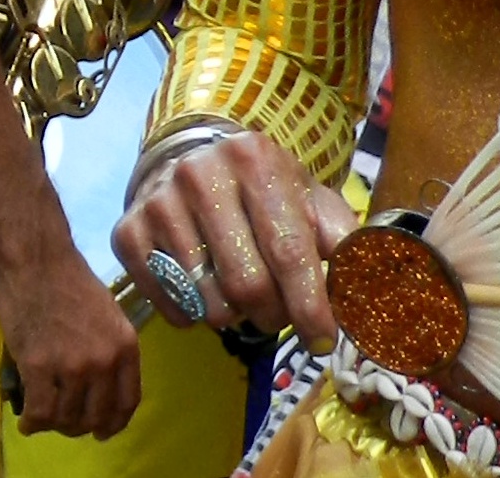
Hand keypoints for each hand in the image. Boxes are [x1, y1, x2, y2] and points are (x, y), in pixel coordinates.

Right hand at [0, 208, 141, 437]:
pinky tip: (27, 422)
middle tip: (64, 423)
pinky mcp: (38, 365)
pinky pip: (40, 410)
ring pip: (66, 417)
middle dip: (80, 426)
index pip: (127, 402)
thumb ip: (109, 349)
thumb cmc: (67, 278)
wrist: (35, 257)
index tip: (102, 431)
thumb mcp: (107, 313)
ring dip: (54, 423)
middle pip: (96, 415)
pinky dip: (33, 422)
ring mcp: (72, 365)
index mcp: (125, 346)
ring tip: (42, 418)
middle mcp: (104, 361)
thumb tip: (99, 385)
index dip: (114, 423)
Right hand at [113, 130, 354, 342]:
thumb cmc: (262, 191)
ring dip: (236, 316)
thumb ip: (345, 241)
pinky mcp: (127, 232)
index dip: (310, 306)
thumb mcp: (309, 200)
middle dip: (273, 315)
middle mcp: (200, 175)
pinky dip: (195, 315)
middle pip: (248, 285)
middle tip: (278, 313)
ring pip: (209, 303)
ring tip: (241, 293)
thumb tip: (372, 292)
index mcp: (254, 159)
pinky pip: (172, 306)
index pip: (288, 251)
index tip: (323, 340)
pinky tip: (204, 289)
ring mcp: (158, 202)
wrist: (188, 160)